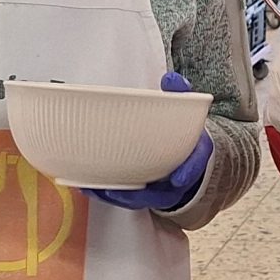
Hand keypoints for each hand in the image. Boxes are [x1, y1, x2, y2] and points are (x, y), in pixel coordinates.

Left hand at [87, 73, 214, 209]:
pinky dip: (105, 194)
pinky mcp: (141, 196)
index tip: (178, 178)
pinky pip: (124, 200)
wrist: (188, 156)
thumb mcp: (186, 111)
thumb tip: (169, 79)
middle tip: (115, 187)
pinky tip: (85, 185)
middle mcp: (177, 181)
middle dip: (137, 193)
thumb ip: (180, 94)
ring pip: (138, 200)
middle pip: (160, 194)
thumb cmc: (182, 133)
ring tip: (90, 186)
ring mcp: (159, 192)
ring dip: (114, 196)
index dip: (187, 172)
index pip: (194, 167)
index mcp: (193, 158)